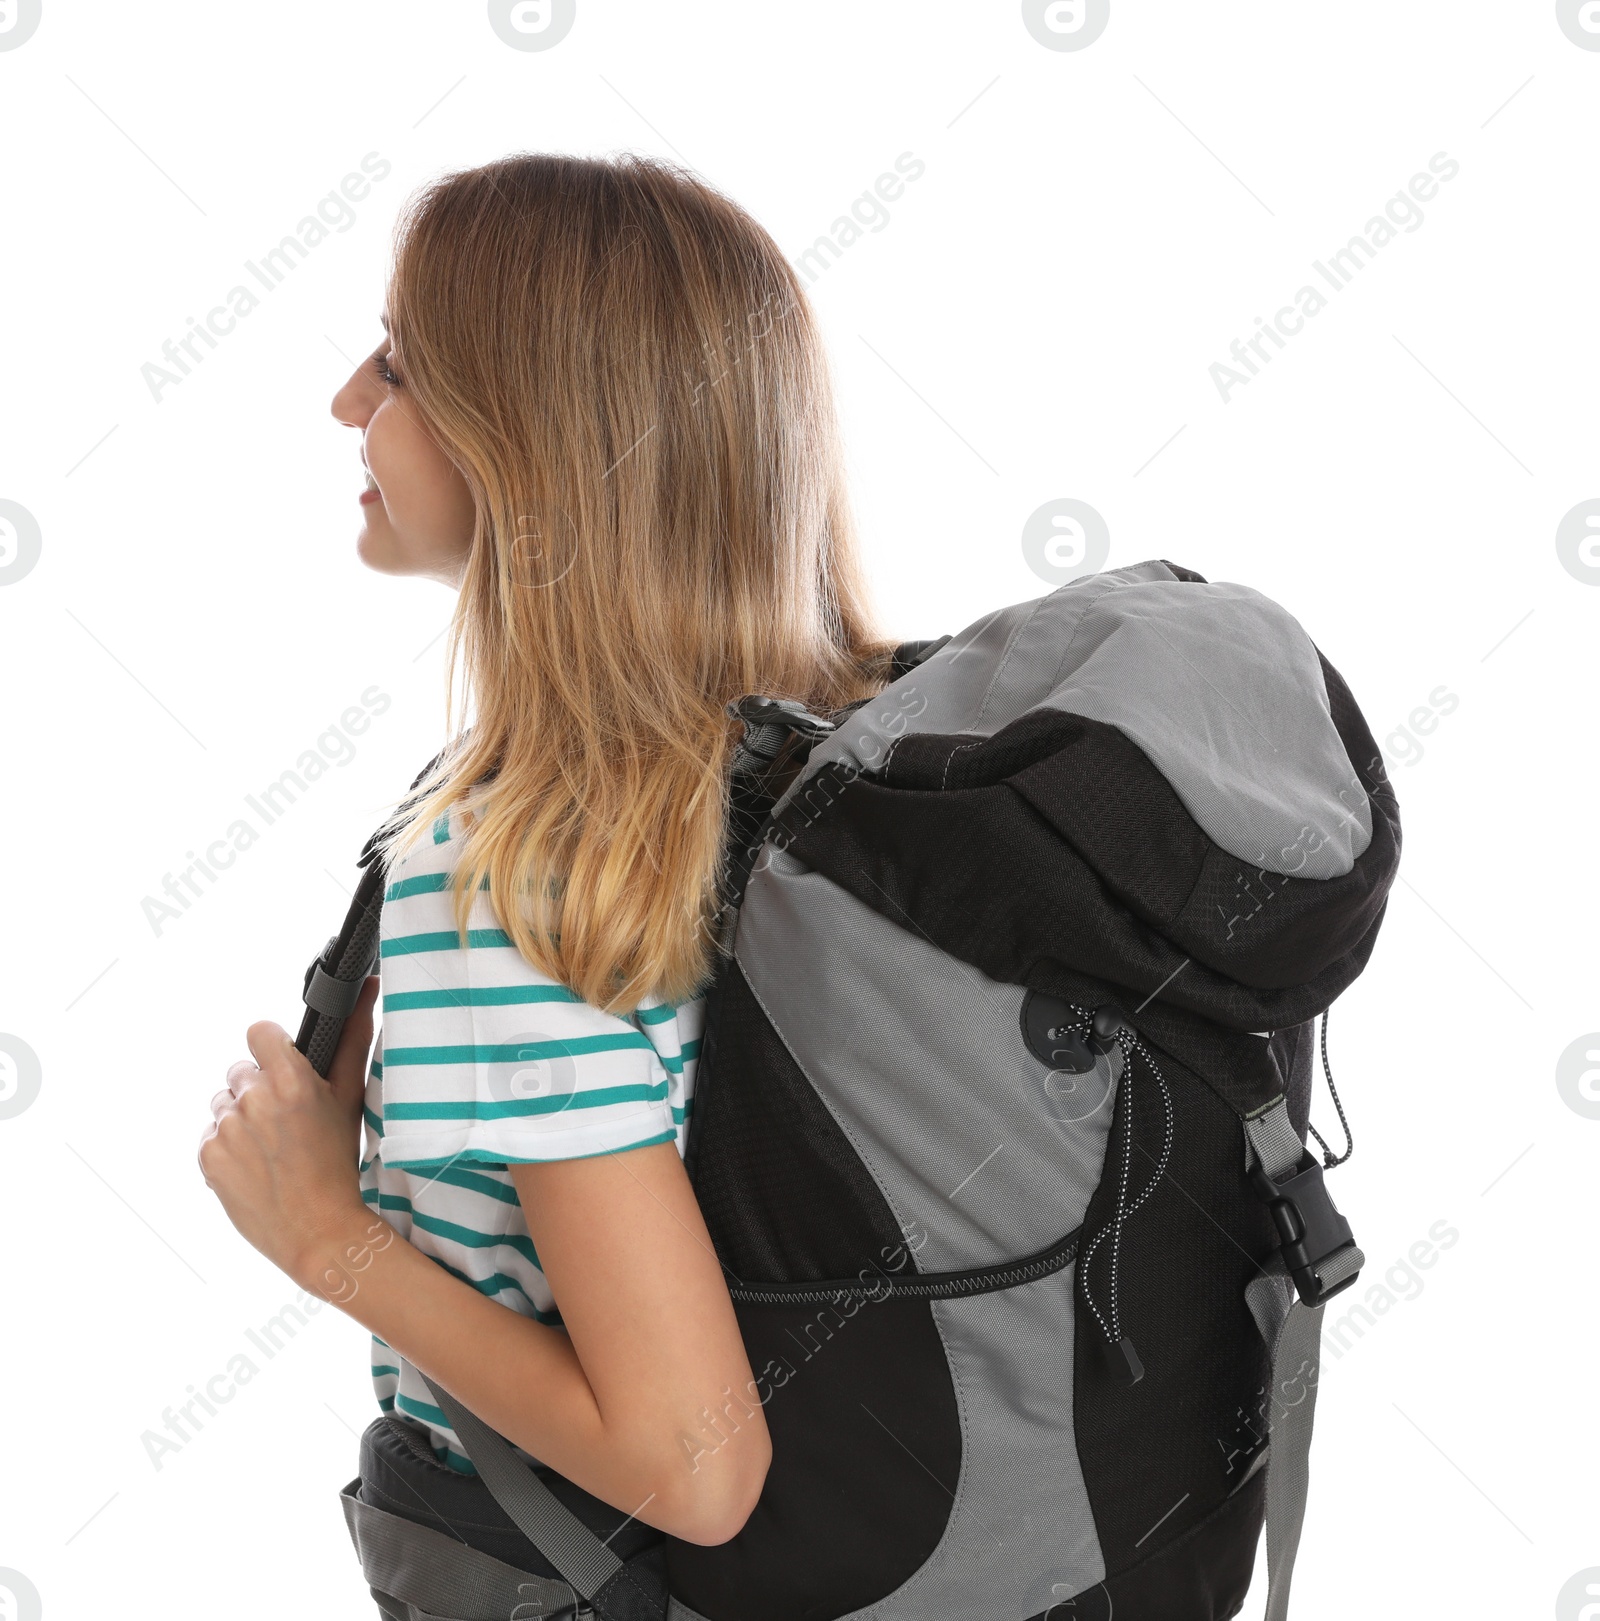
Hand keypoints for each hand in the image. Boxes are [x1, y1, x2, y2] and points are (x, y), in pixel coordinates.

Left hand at [199, 977, 379, 1288]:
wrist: (317, 1231)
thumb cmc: (339, 1161)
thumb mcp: (351, 1097)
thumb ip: (354, 1038)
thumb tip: (369, 987)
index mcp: (291, 1080)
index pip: (258, 1032)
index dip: (271, 1047)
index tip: (284, 1065)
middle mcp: (254, 1100)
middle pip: (241, 1070)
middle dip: (260, 1088)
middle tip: (287, 1119)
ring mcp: (226, 1130)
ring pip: (224, 1103)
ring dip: (242, 1116)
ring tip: (271, 1146)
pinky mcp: (207, 1156)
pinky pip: (212, 1135)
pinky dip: (228, 1146)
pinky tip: (255, 1165)